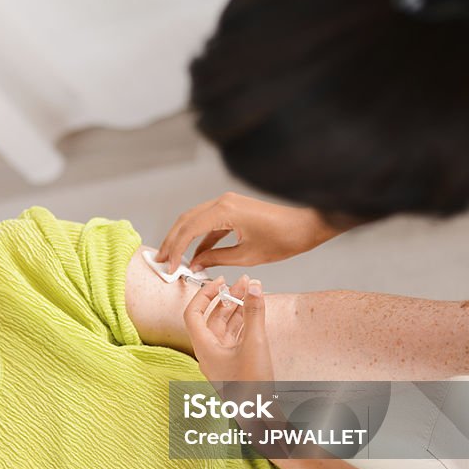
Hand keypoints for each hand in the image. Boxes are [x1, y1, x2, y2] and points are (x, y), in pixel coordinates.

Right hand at [156, 192, 341, 271]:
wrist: (308, 225)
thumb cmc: (283, 239)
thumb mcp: (246, 255)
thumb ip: (216, 259)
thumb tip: (194, 264)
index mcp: (225, 211)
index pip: (188, 229)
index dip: (175, 249)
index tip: (169, 267)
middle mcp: (222, 201)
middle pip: (185, 220)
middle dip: (172, 241)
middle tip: (161, 260)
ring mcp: (227, 203)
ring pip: (194, 220)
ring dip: (183, 239)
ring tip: (173, 259)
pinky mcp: (233, 208)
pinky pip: (209, 222)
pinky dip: (199, 237)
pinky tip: (196, 255)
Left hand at [183, 275, 273, 381]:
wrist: (261, 417)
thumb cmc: (252, 388)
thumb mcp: (255, 344)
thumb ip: (254, 313)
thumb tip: (254, 287)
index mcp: (204, 348)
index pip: (193, 313)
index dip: (204, 294)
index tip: (220, 282)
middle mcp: (209, 353)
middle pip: (212, 318)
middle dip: (228, 298)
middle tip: (245, 283)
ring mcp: (222, 359)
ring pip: (226, 327)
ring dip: (238, 309)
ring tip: (252, 293)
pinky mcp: (235, 364)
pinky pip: (236, 337)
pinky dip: (244, 323)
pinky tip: (254, 313)